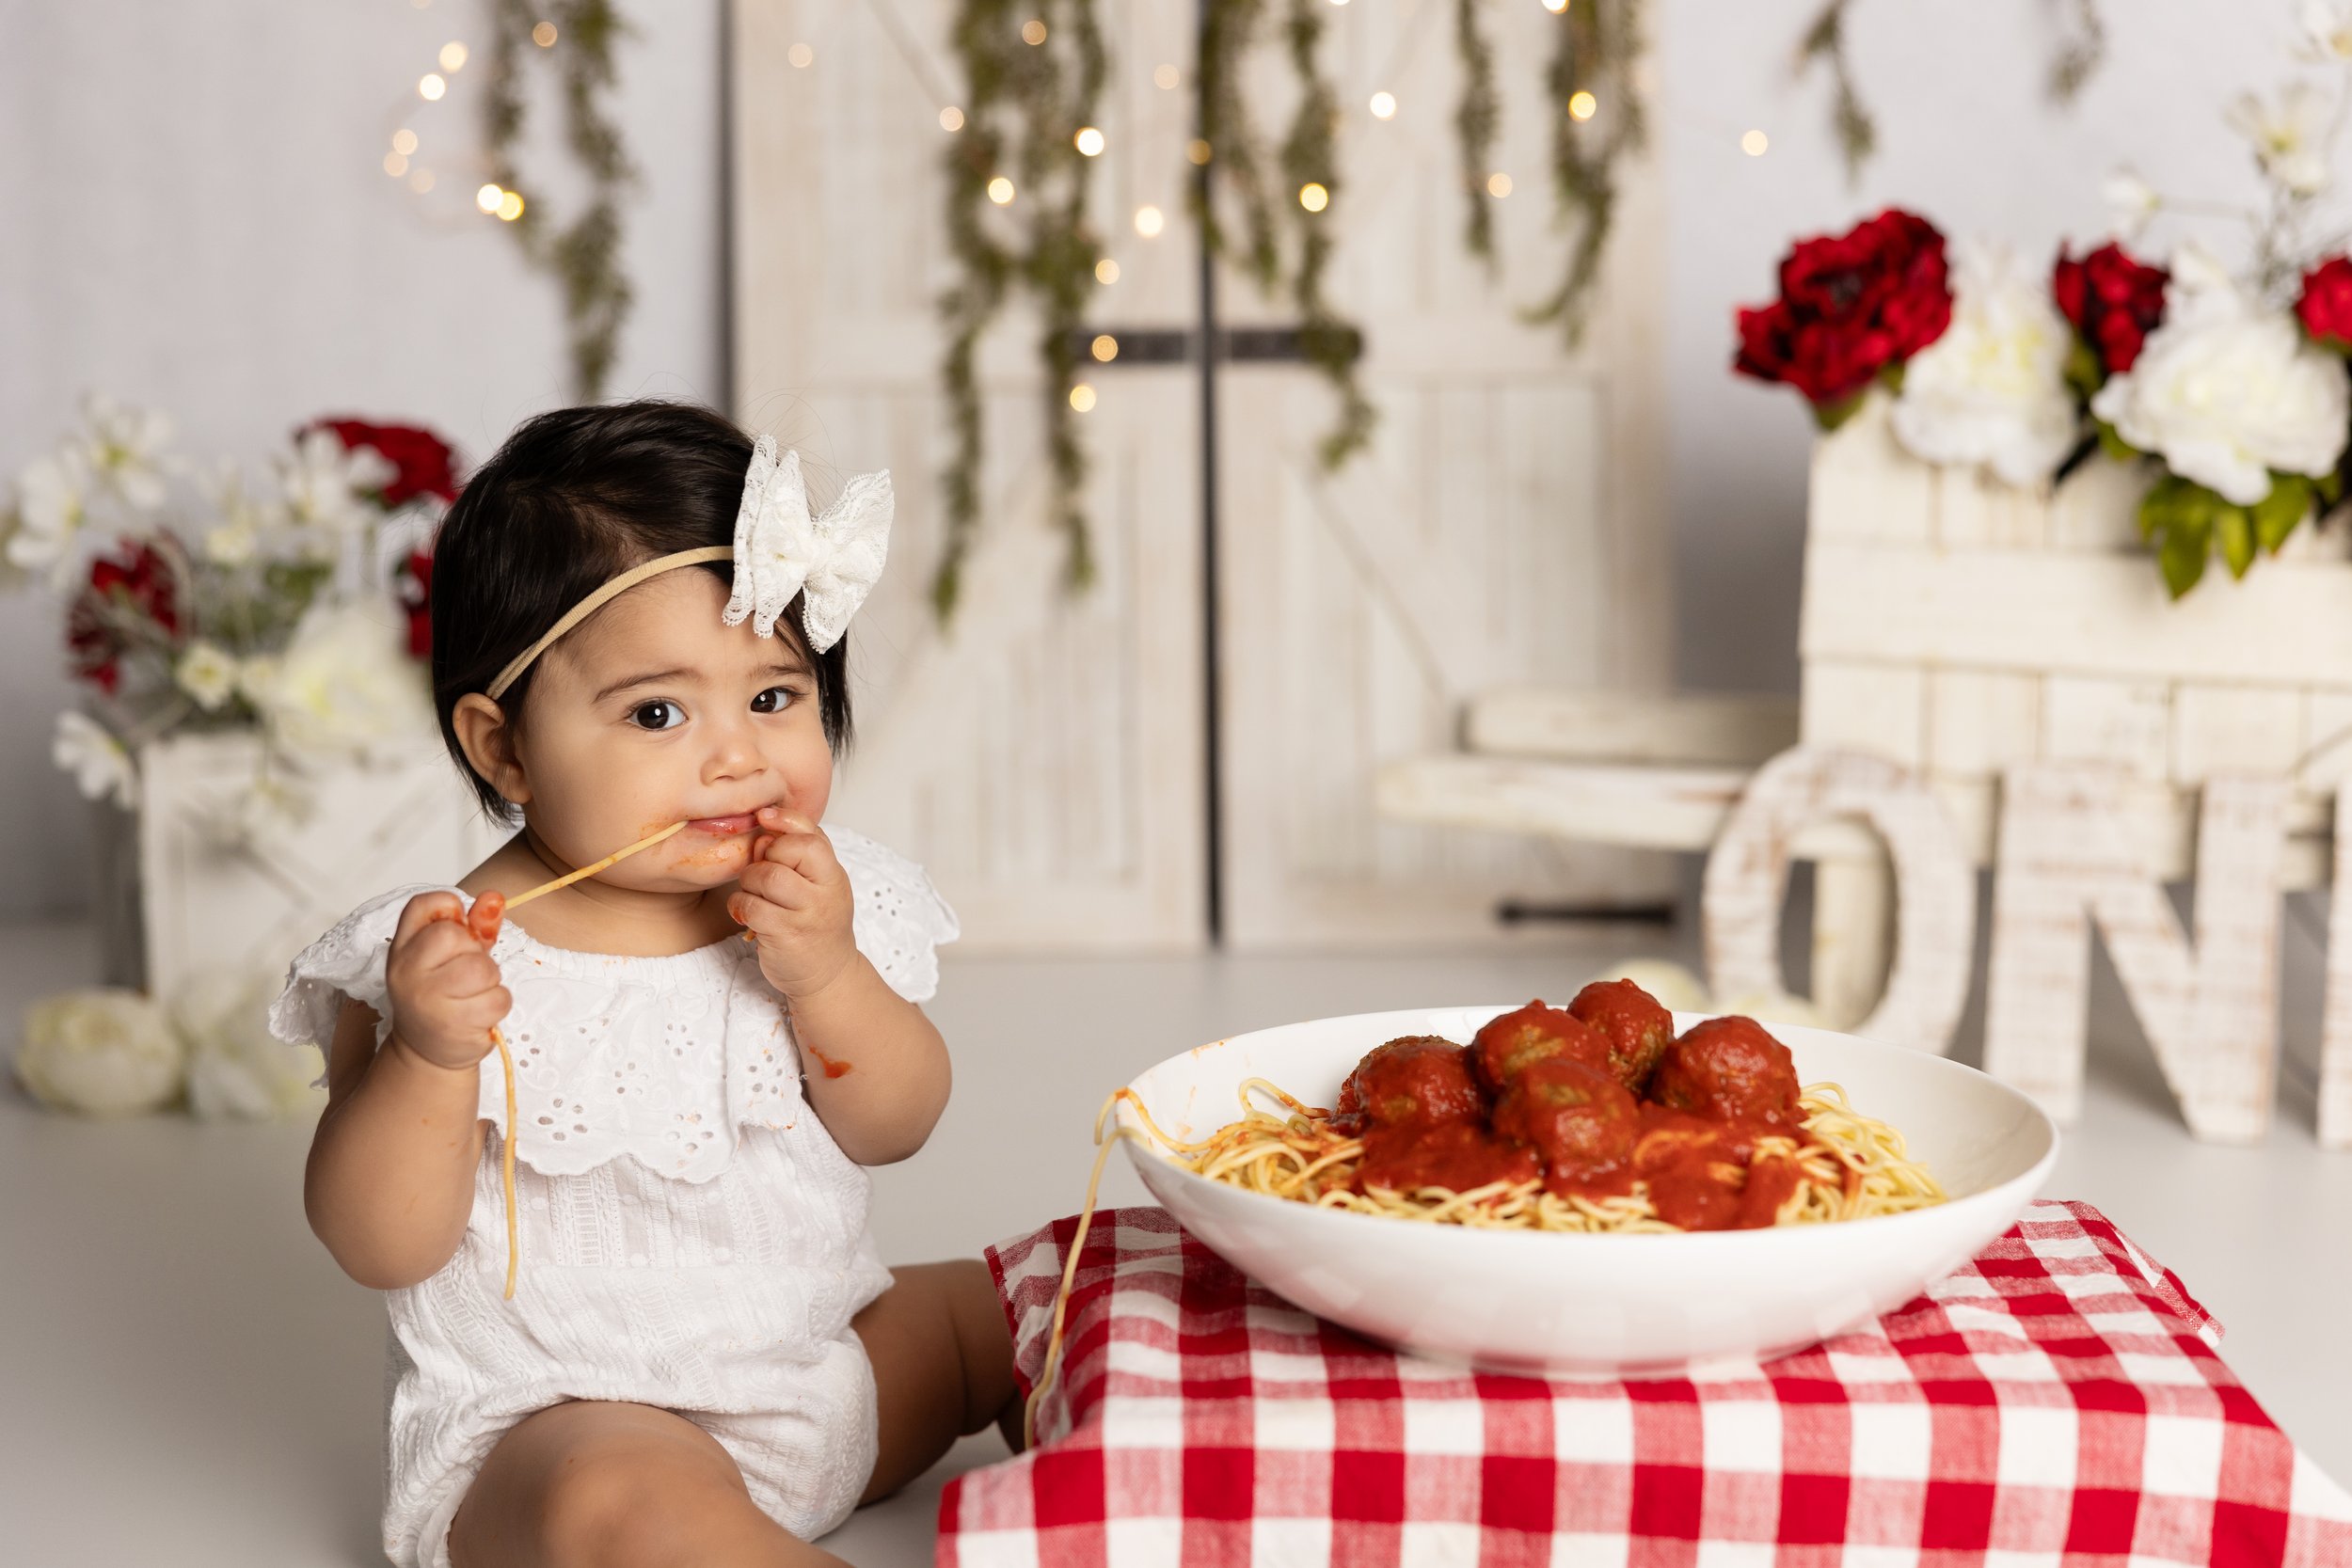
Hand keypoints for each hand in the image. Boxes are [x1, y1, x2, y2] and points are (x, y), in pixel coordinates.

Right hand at [384, 891, 512, 1071]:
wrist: (426, 1051)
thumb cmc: (441, 995)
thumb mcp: (450, 956)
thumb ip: (473, 925)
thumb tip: (494, 898)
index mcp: (403, 948)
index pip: (422, 905)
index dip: (450, 907)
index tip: (459, 927)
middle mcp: (407, 971)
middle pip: (455, 935)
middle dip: (474, 951)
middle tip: (466, 971)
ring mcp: (427, 1000)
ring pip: (483, 969)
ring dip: (491, 980)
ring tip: (473, 993)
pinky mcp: (453, 1025)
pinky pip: (498, 998)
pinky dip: (498, 1004)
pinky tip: (479, 1013)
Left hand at [730, 808, 857, 1001]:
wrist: (828, 974)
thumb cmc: (816, 923)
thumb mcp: (818, 886)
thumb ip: (796, 857)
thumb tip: (762, 834)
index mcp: (834, 875)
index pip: (813, 836)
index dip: (786, 821)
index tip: (763, 816)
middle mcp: (826, 893)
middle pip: (787, 852)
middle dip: (763, 858)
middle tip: (761, 875)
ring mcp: (808, 915)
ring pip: (767, 877)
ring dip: (749, 882)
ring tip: (753, 894)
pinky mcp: (786, 936)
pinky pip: (751, 906)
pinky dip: (740, 906)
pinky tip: (745, 913)